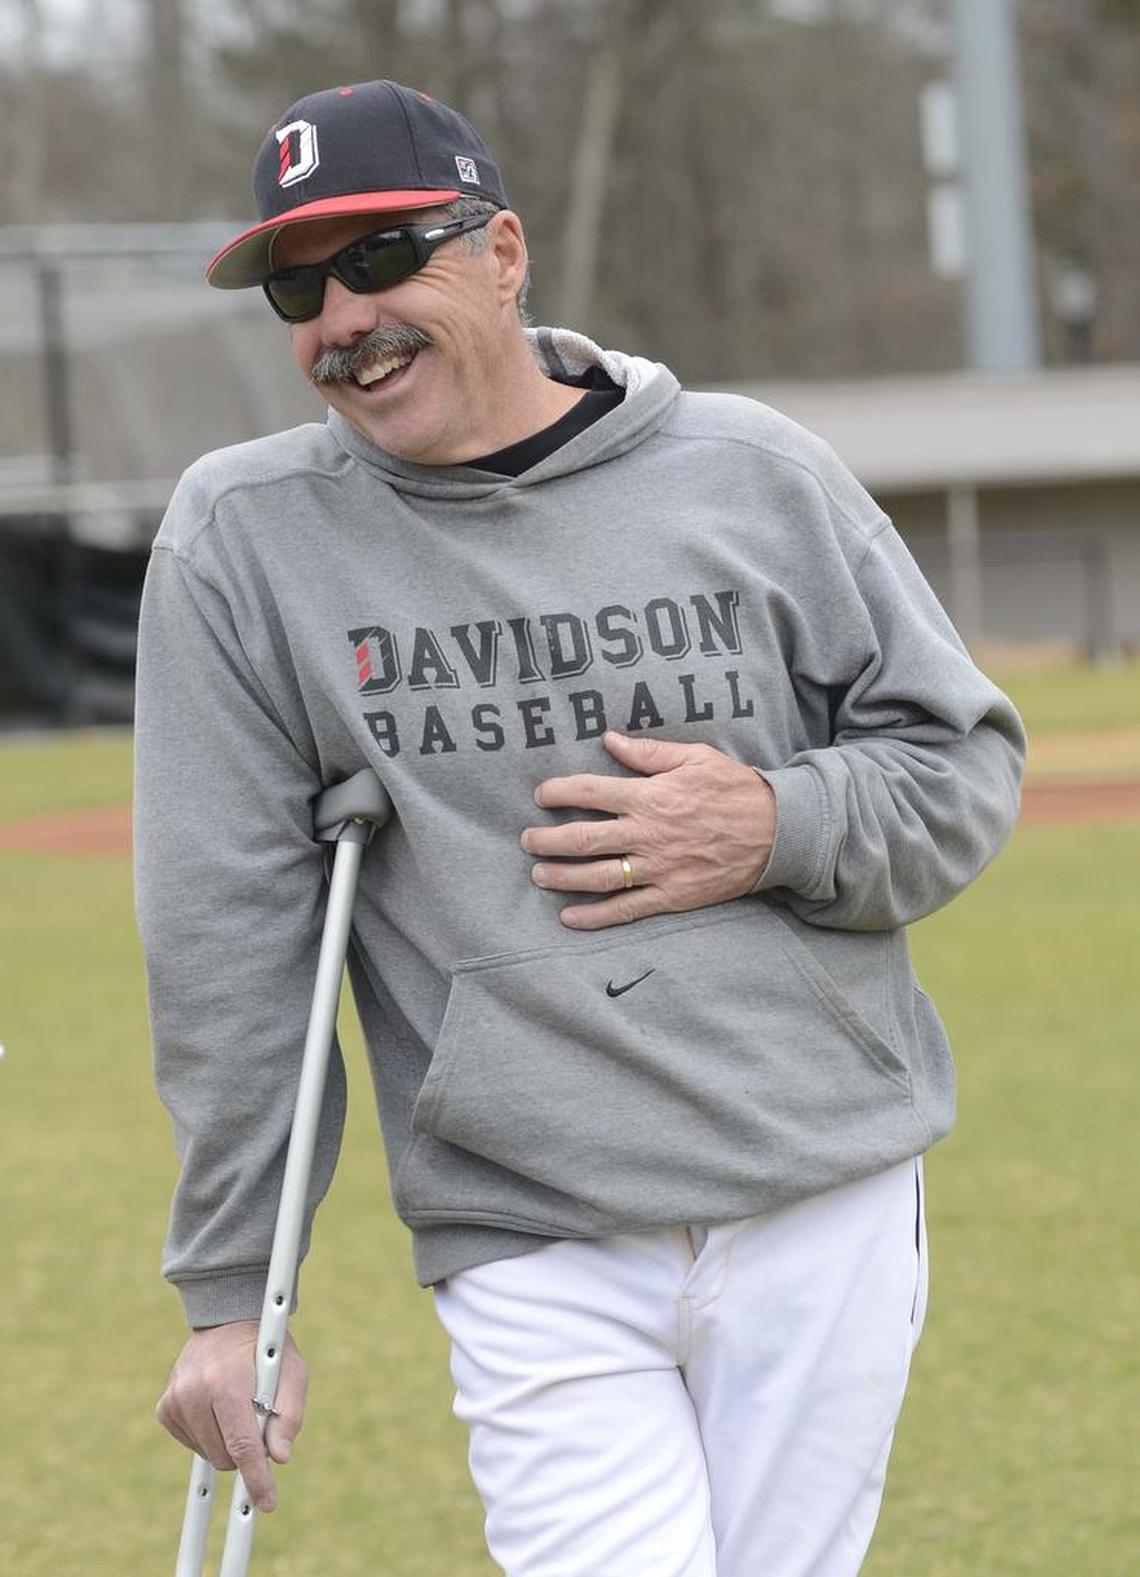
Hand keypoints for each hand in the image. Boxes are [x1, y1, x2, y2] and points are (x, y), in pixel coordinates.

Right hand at [156, 1321, 307, 1512]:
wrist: (228, 1321)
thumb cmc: (267, 1350)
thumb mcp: (292, 1373)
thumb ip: (290, 1415)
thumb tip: (280, 1458)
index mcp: (226, 1381)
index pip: (242, 1444)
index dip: (256, 1478)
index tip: (267, 1503)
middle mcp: (193, 1390)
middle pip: (225, 1456)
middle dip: (247, 1451)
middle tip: (259, 1417)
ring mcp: (174, 1399)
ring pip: (209, 1454)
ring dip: (228, 1442)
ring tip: (238, 1406)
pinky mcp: (165, 1408)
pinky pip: (193, 1443)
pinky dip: (210, 1436)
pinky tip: (218, 1407)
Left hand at [521, 731, 776, 929]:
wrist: (777, 831)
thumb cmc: (734, 789)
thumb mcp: (694, 757)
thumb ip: (648, 752)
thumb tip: (609, 740)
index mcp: (649, 796)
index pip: (589, 793)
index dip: (557, 793)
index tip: (540, 795)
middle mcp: (647, 834)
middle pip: (582, 839)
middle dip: (547, 840)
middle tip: (527, 840)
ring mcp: (657, 869)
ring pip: (596, 877)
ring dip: (561, 877)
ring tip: (539, 874)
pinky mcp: (671, 896)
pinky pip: (625, 910)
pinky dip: (594, 917)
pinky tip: (569, 918)